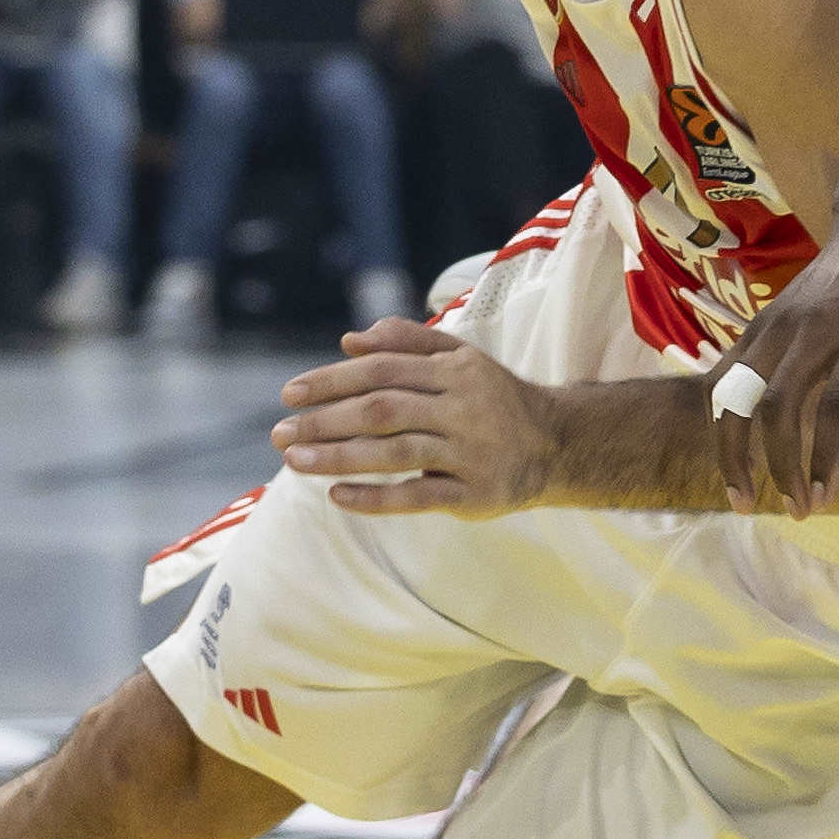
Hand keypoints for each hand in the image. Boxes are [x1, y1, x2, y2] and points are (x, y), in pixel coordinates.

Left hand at [274, 318, 566, 515]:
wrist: (559, 444)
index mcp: (455, 372)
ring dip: (340, 457)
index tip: (289, 395)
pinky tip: (338, 497)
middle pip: (383, 410)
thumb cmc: (495, 399)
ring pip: (396, 453)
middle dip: (326, 420)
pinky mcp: (475, 494)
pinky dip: (376, 497)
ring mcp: (470, 453)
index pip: (383, 370)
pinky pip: (419, 496)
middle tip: (279, 433)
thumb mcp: (460, 359)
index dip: (332, 381)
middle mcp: (463, 408)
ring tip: (295, 462)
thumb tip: (349, 340)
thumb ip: (407, 342)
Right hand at [707, 180, 838, 514]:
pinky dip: (723, 417)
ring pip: (739, 393)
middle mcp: (812, 327)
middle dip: (779, 467)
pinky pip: (728, 374)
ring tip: (742, 497)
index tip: (823, 499)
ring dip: (735, 450)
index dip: (824, 459)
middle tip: (797, 510)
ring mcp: (778, 322)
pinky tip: (729, 452)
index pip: (835, 407)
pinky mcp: (761, 321)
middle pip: (778, 406)